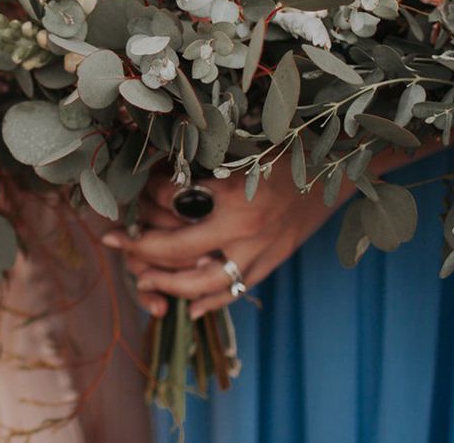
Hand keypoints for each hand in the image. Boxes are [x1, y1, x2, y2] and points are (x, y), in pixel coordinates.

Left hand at [103, 173, 343, 319]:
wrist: (338, 170)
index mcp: (232, 191)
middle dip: (139, 248)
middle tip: (114, 243)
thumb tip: (160, 172)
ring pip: (203, 282)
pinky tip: (188, 306)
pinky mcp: (271, 262)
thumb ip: (206, 162)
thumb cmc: (288, 149)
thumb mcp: (244, 147)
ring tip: (143, 280)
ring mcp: (259, 251)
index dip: (147, 195)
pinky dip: (209, 301)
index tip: (133, 190)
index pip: (171, 199)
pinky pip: (234, 291)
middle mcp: (243, 227)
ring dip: (168, 284)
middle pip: (177, 249)